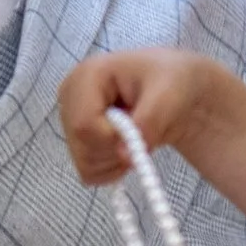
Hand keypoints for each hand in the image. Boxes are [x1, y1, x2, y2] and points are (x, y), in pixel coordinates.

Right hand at [57, 46, 231, 185]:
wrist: (175, 88)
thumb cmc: (173, 82)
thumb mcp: (168, 96)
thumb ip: (147, 122)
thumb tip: (124, 156)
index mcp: (87, 74)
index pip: (84, 123)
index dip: (112, 139)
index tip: (139, 134)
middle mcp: (71, 95)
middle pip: (81, 144)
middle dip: (116, 151)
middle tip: (143, 138)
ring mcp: (70, 117)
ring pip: (83, 161)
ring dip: (116, 162)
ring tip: (137, 140)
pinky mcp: (76, 136)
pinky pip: (86, 170)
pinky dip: (110, 170)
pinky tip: (125, 148)